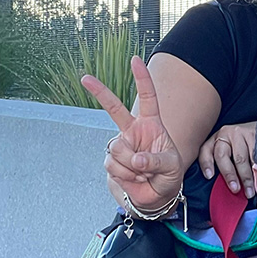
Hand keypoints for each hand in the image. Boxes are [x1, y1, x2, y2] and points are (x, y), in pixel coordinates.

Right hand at [82, 55, 183, 210]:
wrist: (156, 196)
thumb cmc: (168, 175)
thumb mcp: (171, 166)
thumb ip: (156, 160)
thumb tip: (136, 158)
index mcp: (152, 124)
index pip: (148, 97)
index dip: (142, 79)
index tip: (135, 60)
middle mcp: (134, 131)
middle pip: (114, 108)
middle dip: (99, 92)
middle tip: (85, 77)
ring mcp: (121, 145)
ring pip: (118, 149)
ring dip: (132, 165)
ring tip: (144, 172)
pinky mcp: (112, 162)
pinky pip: (114, 165)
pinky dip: (126, 175)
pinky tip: (135, 178)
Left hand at [197, 122, 256, 197]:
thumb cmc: (244, 146)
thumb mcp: (230, 150)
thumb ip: (225, 164)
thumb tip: (227, 190)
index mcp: (215, 139)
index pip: (206, 151)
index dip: (206, 164)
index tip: (209, 176)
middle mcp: (226, 133)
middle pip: (223, 156)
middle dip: (229, 175)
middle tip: (235, 189)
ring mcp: (242, 133)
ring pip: (241, 159)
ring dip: (246, 178)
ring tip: (249, 191)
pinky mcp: (256, 135)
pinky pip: (255, 157)